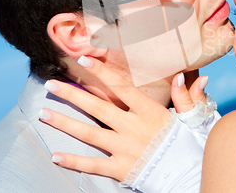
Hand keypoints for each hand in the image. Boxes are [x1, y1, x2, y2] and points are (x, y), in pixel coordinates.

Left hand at [39, 56, 208, 180]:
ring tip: (43, 113)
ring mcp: (124, 148)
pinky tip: (56, 155)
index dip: (102, 73)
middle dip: (72, 95)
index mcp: (149, 112)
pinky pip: (93, 164)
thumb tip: (181, 76)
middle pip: (98, 108)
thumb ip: (186, 96)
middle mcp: (133, 127)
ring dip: (65, 123)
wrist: (188, 175)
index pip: (121, 88)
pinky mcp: (120, 168)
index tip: (83, 60)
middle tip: (50, 85)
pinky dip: (74, 161)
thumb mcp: (192, 117)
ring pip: (89, 134)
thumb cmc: (189, 144)